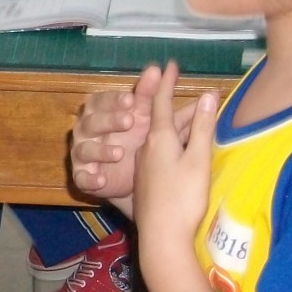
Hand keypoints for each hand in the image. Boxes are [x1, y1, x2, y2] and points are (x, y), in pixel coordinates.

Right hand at [70, 65, 202, 212]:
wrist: (144, 203)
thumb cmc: (155, 162)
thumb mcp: (175, 141)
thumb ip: (184, 118)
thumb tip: (210, 95)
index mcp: (121, 120)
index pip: (119, 101)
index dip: (127, 94)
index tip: (140, 87)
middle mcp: (101, 135)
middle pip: (93, 119)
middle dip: (109, 118)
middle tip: (129, 121)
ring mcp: (91, 158)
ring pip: (83, 148)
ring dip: (99, 150)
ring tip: (119, 153)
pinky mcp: (88, 179)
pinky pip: (81, 176)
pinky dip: (89, 177)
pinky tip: (101, 179)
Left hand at [132, 62, 218, 285]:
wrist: (162, 238)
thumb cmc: (183, 198)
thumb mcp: (198, 160)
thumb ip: (203, 128)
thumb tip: (208, 96)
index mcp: (159, 139)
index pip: (161, 103)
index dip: (167, 83)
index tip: (170, 64)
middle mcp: (147, 149)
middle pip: (161, 120)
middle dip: (171, 101)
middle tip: (177, 82)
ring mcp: (144, 167)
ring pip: (160, 138)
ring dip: (172, 124)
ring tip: (186, 114)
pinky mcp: (146, 183)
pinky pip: (158, 153)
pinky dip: (169, 144)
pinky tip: (176, 150)